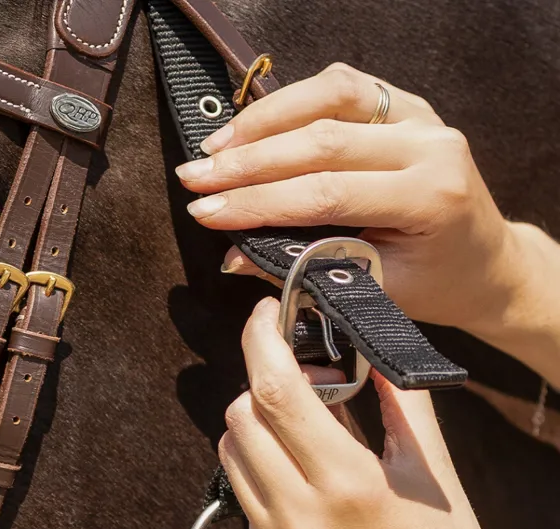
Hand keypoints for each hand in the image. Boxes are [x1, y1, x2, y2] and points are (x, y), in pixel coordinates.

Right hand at [175, 63, 523, 334]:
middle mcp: (430, 144)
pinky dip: (292, 102)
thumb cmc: (434, 285)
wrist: (483, 261)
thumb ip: (304, 269)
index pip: (325, 193)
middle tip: (194, 177)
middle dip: (247, 161)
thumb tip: (234, 256)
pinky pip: (342, 87)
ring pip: (330, 95)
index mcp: (430, 196)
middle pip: (321, 140)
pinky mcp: (406, 105)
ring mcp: (421, 116)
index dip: (258, 203)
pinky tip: (254, 125)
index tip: (206, 212)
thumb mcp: (372, 292)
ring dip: (264, 120)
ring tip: (215, 148)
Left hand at [220, 299, 559, 528]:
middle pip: (239, 420)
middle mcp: (300, 521)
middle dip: (258, 386)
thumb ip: (396, 401)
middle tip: (295, 383)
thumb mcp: (432, 471)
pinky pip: (244, 505)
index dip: (260, 342)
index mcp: (348, 487)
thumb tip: (367, 352)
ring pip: (231, 460)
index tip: (263, 318)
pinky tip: (300, 488)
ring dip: (253, 431)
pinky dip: (262, 479)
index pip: (275, 392)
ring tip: (297, 433)